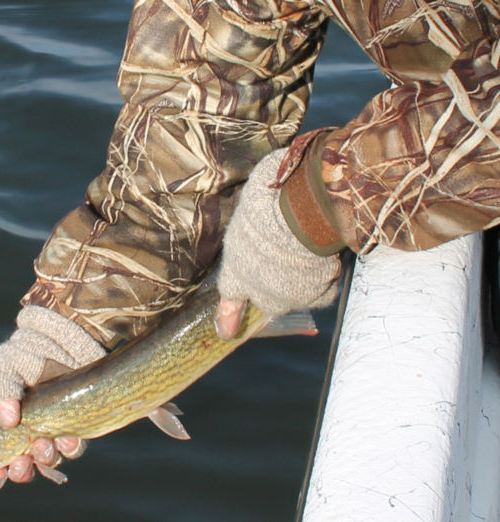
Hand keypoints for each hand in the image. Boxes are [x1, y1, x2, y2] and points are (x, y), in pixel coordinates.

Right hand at [0, 306, 104, 486]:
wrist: (63, 339)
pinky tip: (67, 439)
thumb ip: (0, 390)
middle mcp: (25, 432)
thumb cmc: (26, 353)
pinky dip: (69, 448)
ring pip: (47, 458)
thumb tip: (6, 419)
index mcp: (0, 423)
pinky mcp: (74, 425)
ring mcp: (50, 430)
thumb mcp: (5, 367)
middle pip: (21, 464)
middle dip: (21, 470)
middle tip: (20, 465)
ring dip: (44, 459)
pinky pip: (72, 446)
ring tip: (43, 446)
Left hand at [215, 148, 340, 338]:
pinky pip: (321, 293)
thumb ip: (256, 202)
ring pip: (294, 296)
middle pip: (266, 301)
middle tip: (286, 262)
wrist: (302, 217)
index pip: (230, 295)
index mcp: (236, 268)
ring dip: (299, 281)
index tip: (226, 332)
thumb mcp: (254, 194)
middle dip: (273, 287)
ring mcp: (287, 296)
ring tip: (307, 253)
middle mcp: (258, 289)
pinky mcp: (316, 296)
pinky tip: (324, 261)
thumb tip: (271, 174)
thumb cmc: (272, 200)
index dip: (228, 314)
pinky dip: (324, 280)